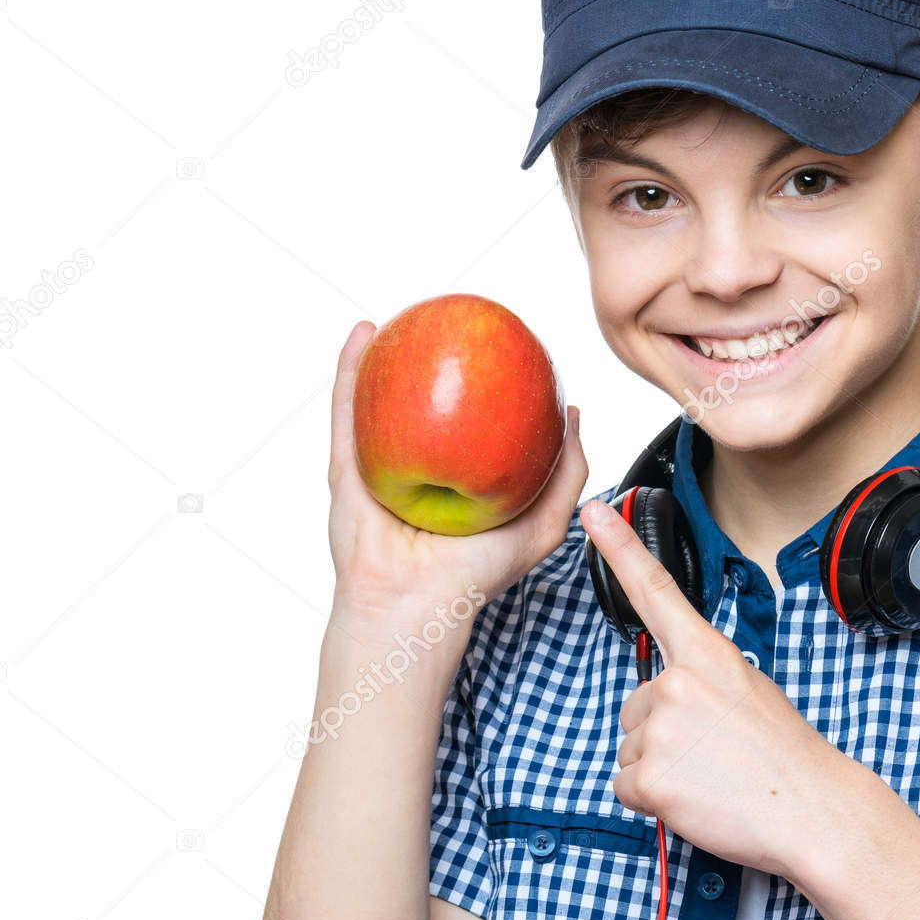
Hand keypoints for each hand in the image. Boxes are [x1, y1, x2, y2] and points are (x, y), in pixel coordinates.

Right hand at [327, 321, 588, 623]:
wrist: (414, 606)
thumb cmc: (476, 575)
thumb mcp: (544, 521)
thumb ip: (566, 472)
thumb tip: (573, 412)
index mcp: (464, 477)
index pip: (479, 420)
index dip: (493, 383)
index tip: (509, 347)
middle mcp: (422, 466)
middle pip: (428, 402)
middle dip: (439, 360)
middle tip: (457, 320)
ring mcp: (380, 465)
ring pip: (381, 397)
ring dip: (389, 353)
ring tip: (406, 314)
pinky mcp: (347, 468)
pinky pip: (347, 410)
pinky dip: (350, 369)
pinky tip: (365, 334)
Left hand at [579, 498, 847, 878]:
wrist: (812, 811)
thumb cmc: (785, 756)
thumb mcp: (749, 690)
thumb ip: (701, 678)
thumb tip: (665, 695)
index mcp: (707, 654)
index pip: (655, 589)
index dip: (619, 546)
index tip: (593, 510)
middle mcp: (676, 683)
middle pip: (634, 703)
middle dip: (662, 732)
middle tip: (714, 751)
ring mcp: (659, 730)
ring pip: (629, 747)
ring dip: (660, 766)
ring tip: (710, 775)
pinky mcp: (648, 777)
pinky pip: (625, 786)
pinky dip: (653, 800)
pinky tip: (695, 798)